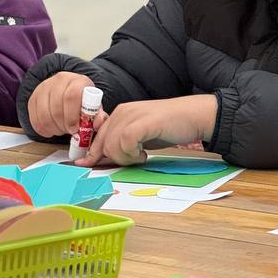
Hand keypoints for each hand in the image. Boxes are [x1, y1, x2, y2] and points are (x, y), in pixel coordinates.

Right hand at [25, 71, 93, 137]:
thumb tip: (98, 124)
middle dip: (62, 125)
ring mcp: (44, 86)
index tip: (74, 129)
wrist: (69, 92)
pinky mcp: (34, 96)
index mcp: (78, 81)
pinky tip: (50, 129)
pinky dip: (42, 128)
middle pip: (56, 106)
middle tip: (67, 132)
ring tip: (60, 130)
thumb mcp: (95, 109)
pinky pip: (34, 117)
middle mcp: (60, 80)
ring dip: (52, 127)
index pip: (71, 96)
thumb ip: (99, 117)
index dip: (72, 116)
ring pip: (43, 113)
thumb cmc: (83, 103)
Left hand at [80, 95, 218, 166]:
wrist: (193, 116)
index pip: (97, 136)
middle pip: (103, 143)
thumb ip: (122, 143)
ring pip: (112, 144)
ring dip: (125, 158)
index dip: (91, 153)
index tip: (84, 165)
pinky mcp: (143, 122)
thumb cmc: (168, 128)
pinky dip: (132, 153)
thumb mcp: (140, 136)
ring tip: (141, 156)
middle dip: (115, 159)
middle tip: (134, 159)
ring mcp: (132, 115)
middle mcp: (122, 112)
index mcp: (119, 114)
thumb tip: (103, 158)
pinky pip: (126, 142)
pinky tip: (144, 154)